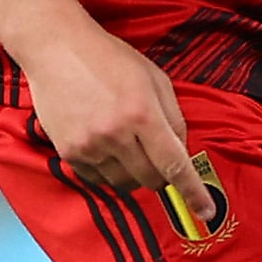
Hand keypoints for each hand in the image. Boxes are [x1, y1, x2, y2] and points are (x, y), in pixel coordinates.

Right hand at [22, 24, 203, 210]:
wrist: (56, 49)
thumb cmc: (109, 59)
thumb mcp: (155, 79)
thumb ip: (174, 117)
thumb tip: (181, 153)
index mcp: (142, 113)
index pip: (175, 164)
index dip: (193, 192)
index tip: (205, 212)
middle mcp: (116, 134)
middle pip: (150, 179)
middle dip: (161, 174)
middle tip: (154, 155)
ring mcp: (90, 146)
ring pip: (124, 183)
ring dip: (133, 173)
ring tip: (125, 144)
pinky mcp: (69, 152)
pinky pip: (98, 180)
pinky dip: (109, 172)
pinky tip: (105, 147)